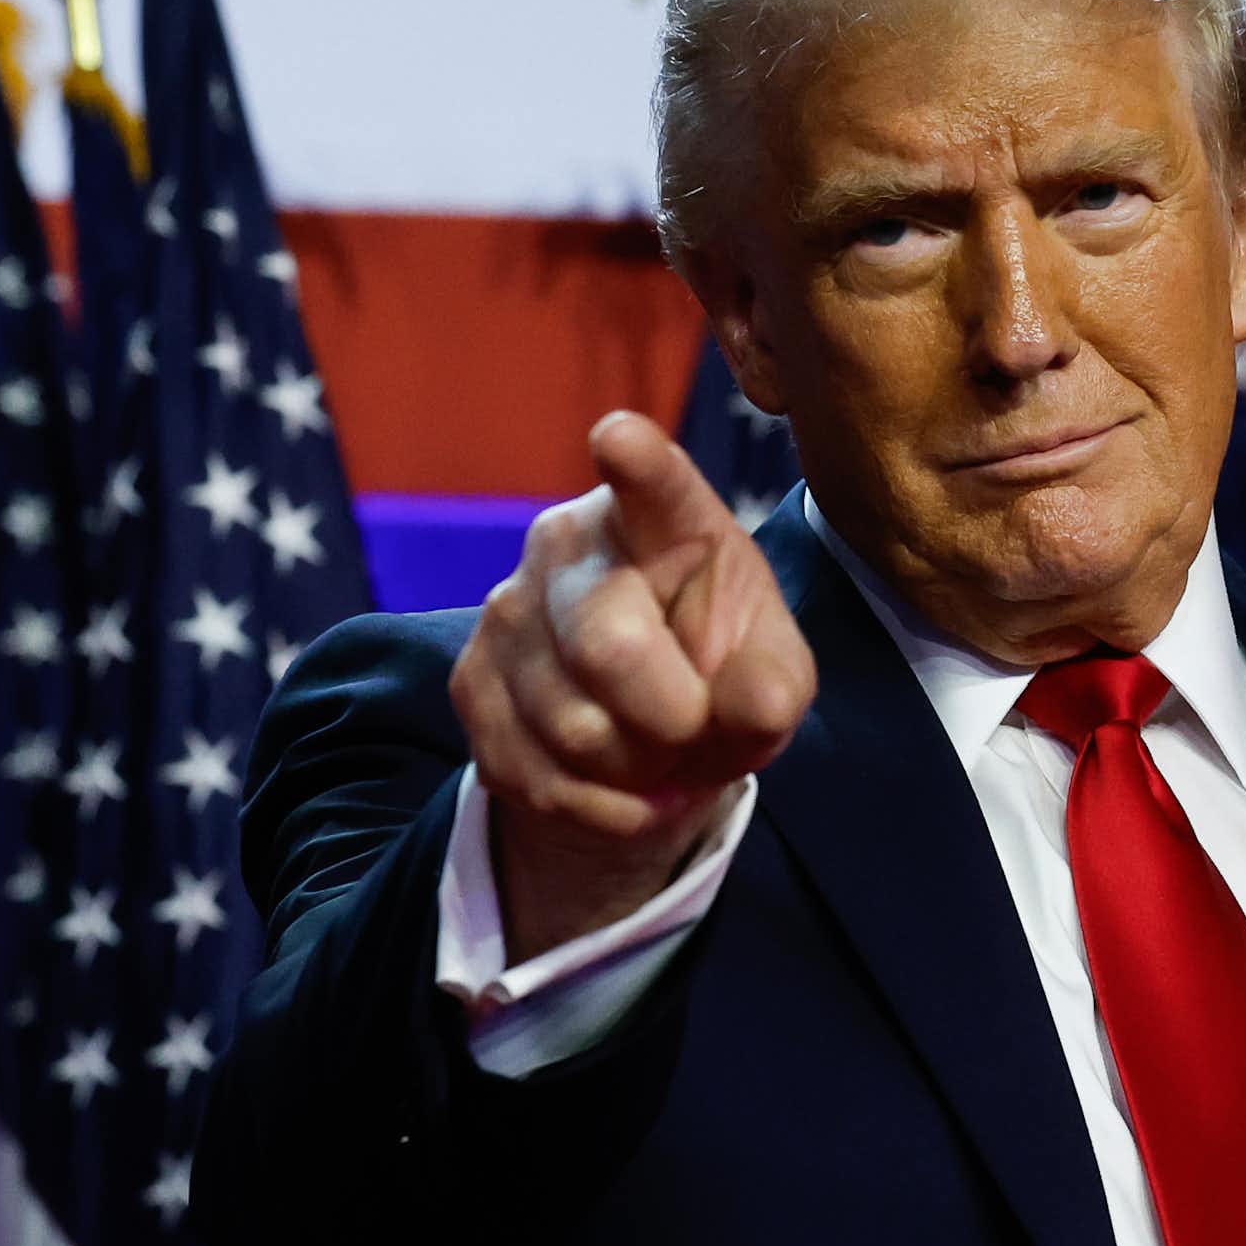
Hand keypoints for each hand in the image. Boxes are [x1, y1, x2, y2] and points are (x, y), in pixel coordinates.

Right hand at [450, 410, 816, 962]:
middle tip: (691, 725)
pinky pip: (542, 778)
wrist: (643, 735)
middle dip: (671, 719)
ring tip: (654, 748)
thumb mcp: (771, 677)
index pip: (651, 485)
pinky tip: (617, 780)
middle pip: (610, 648)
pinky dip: (600, 806)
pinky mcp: (470, 683)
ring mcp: (506, 610)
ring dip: (636, 770)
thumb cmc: (718, 675)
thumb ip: (775, 686)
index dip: (638, 463)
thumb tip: (753, 708)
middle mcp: (567, 543)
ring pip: (575, 731)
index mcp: (661, 517)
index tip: (619, 439)